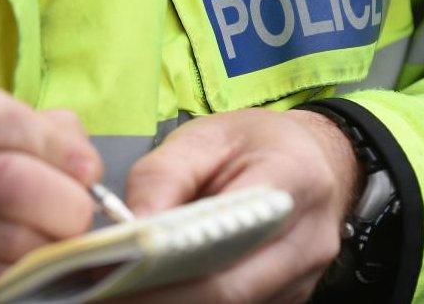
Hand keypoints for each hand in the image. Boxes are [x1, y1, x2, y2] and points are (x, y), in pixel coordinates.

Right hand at [0, 69, 101, 302]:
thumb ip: (7, 123)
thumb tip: (77, 146)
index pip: (4, 117)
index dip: (60, 149)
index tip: (87, 171)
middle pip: (10, 180)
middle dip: (65, 206)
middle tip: (80, 220)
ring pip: (1, 236)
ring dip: (47, 249)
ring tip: (59, 247)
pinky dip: (14, 279)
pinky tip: (23, 272)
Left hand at [120, 108, 360, 302]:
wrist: (315, 157)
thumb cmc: (255, 143)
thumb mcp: (204, 136)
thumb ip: (163, 175)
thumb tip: (130, 225)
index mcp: (291, 179)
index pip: (229, 236)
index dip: (171, 262)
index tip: (119, 270)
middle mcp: (308, 236)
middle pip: (230, 289)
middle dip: (163, 296)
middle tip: (109, 293)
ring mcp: (306, 274)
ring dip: (177, 302)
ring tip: (125, 290)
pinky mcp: (293, 295)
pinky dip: (195, 301)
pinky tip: (160, 290)